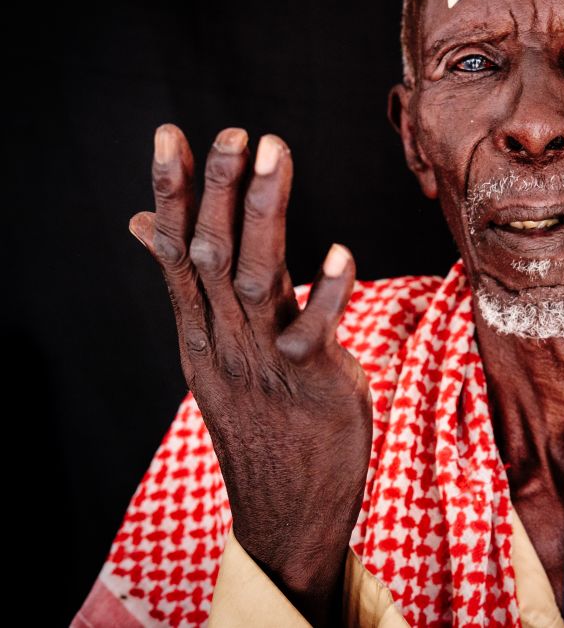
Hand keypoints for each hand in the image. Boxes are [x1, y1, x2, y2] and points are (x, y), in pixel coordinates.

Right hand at [127, 124, 370, 626]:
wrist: (283, 512)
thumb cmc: (259, 420)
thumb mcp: (213, 352)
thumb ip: (190, 291)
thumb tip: (143, 227)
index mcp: (198, 332)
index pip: (176, 251)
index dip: (174, 192)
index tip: (169, 135)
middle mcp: (222, 342)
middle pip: (211, 254)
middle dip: (219, 188)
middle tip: (235, 131)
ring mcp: (264, 364)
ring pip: (254, 279)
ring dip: (264, 215)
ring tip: (274, 155)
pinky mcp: (311, 385)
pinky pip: (314, 334)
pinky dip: (327, 294)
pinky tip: (340, 253)